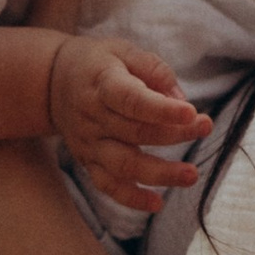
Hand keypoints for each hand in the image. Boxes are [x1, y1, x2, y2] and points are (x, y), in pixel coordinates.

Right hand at [45, 28, 209, 215]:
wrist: (50, 84)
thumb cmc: (97, 64)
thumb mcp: (122, 50)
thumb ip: (153, 70)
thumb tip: (180, 100)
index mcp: (102, 85)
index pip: (131, 100)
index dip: (161, 109)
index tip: (192, 112)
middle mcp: (93, 117)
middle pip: (136, 133)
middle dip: (175, 134)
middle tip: (205, 127)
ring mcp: (89, 143)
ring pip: (124, 164)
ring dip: (160, 173)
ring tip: (191, 175)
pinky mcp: (88, 161)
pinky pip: (108, 185)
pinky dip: (132, 198)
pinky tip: (157, 204)